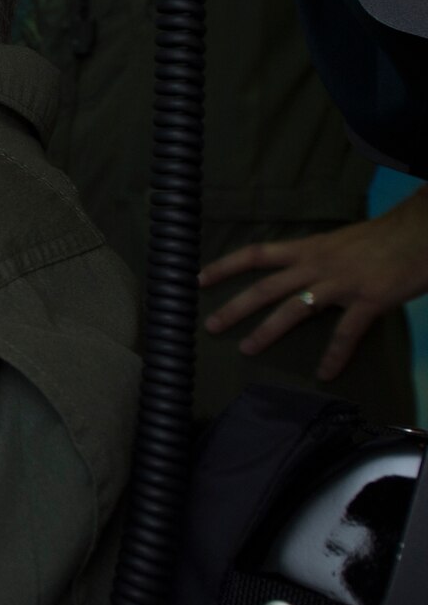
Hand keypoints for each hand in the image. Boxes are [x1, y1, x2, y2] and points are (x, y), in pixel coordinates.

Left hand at [200, 190, 427, 380]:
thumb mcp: (339, 242)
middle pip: (265, 287)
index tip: (198, 279)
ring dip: (267, 331)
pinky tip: (325, 373)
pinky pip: (346, 332)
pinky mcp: (368, 300)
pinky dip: (335, 355)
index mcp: (308, 248)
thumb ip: (317, 259)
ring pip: (294, 309)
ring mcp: (341, 283)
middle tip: (210, 325)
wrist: (421, 231)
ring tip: (247, 349)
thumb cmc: (382, 236)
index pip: (256, 254)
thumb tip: (299, 274)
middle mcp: (317, 264)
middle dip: (235, 307)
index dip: (225, 266)